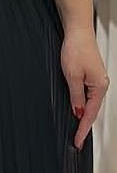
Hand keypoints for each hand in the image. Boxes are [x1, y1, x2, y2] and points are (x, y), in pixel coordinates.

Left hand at [60, 26, 108, 149]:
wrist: (78, 31)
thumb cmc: (76, 48)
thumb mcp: (72, 76)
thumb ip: (76, 97)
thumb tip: (78, 112)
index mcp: (99, 87)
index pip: (90, 114)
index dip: (82, 129)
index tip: (78, 142)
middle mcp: (101, 85)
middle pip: (93, 111)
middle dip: (84, 126)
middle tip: (77, 141)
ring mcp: (97, 80)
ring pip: (91, 104)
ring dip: (84, 117)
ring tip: (77, 131)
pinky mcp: (92, 75)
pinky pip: (89, 95)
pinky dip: (83, 105)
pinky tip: (78, 110)